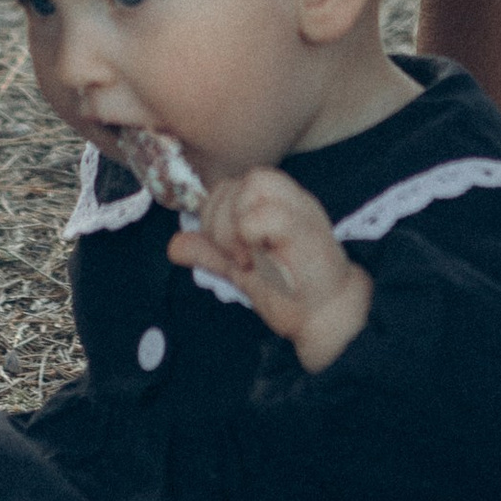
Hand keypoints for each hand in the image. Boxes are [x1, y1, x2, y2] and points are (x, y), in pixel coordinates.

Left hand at [169, 169, 371, 372]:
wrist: (326, 318)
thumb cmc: (289, 291)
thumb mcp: (241, 270)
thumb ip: (211, 254)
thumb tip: (174, 245)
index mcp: (272, 203)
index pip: (228, 186)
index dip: (214, 216)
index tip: (226, 252)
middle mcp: (287, 199)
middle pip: (236, 182)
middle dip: (220, 223)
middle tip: (237, 259)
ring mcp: (300, 210)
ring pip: (254, 183)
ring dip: (236, 226)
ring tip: (247, 260)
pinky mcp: (307, 230)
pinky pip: (268, 213)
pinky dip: (252, 235)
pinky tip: (259, 262)